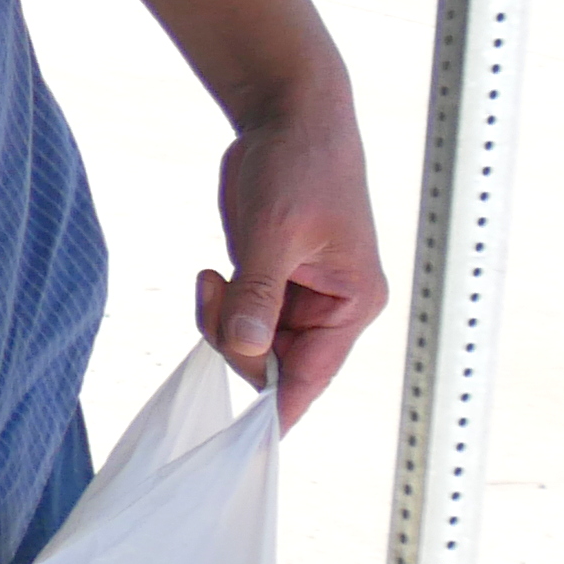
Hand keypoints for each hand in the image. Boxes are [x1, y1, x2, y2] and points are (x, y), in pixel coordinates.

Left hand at [204, 90, 385, 425]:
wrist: (288, 118)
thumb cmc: (298, 168)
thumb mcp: (273, 232)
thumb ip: (257, 294)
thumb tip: (244, 348)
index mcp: (351, 305)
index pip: (310, 378)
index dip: (275, 410)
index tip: (241, 445)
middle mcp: (331, 309)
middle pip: (271, 365)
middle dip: (233, 343)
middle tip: (213, 292)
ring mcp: (300, 297)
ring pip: (249, 344)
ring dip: (219, 321)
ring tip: (213, 275)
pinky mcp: (271, 280)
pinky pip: (238, 318)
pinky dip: (218, 305)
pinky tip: (213, 271)